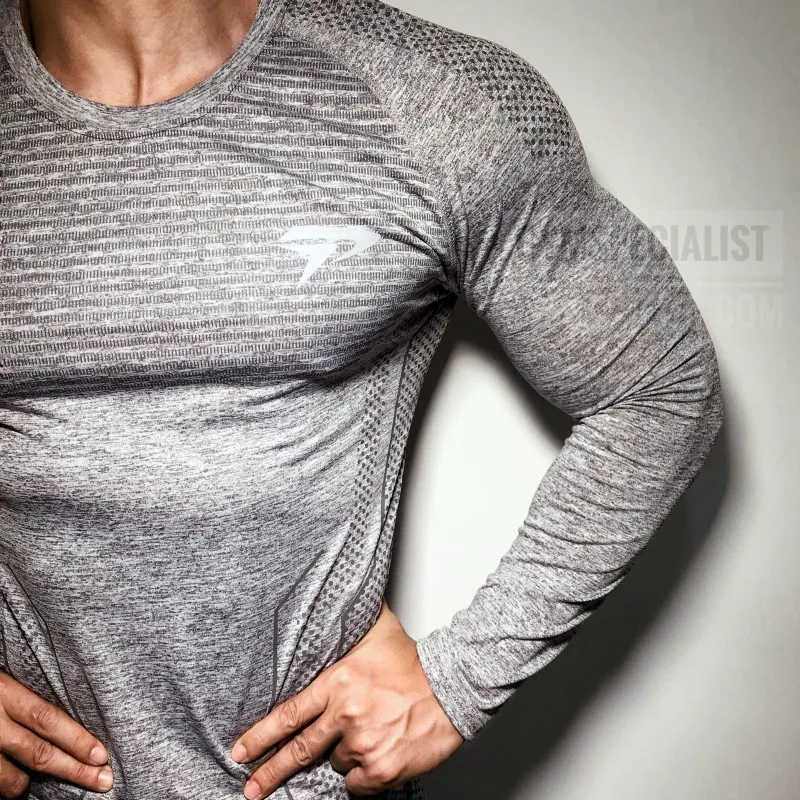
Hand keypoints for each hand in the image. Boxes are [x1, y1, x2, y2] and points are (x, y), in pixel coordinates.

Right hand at [0, 671, 112, 796]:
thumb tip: (65, 721)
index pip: (48, 719)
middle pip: (38, 752)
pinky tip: (7, 781)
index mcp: (3, 692)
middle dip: (74, 770)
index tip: (102, 755)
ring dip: (25, 784)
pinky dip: (1, 786)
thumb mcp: (4, 678)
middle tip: (102, 781)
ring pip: (9, 779)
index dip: (77, 739)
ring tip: (30, 782)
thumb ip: (26, 696)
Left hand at [230, 599, 464, 797]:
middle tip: (252, 787)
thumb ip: (346, 624)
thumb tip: (329, 596)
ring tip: (367, 732)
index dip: (260, 736)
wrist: (451, 687)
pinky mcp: (382, 771)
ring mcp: (363, 745)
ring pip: (335, 763)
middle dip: (270, 772)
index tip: (240, 751)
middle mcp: (345, 716)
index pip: (288, 714)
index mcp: (338, 683)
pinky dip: (363, 773)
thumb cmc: (413, 661)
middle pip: (298, 751)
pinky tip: (378, 752)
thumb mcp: (375, 632)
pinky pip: (357, 783)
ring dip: (343, 754)